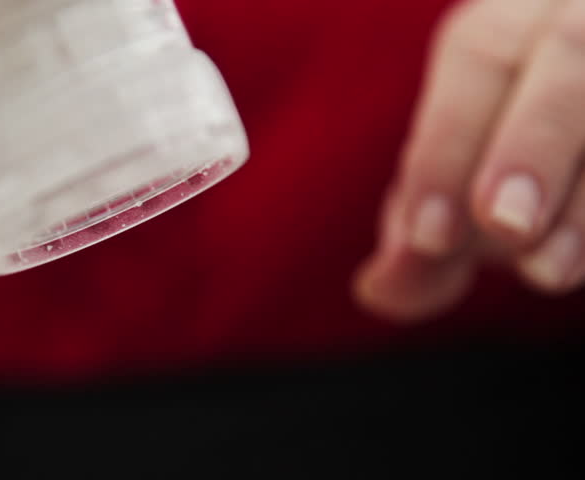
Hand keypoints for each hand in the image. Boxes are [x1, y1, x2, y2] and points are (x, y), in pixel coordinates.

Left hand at [356, 0, 584, 319]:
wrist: (579, 126)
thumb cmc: (512, 154)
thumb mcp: (458, 191)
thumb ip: (420, 239)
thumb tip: (378, 290)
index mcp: (510, 27)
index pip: (478, 58)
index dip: (447, 145)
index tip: (428, 236)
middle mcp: (579, 18)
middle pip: (571, 53)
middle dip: (534, 144)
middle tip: (504, 229)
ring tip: (549, 271)